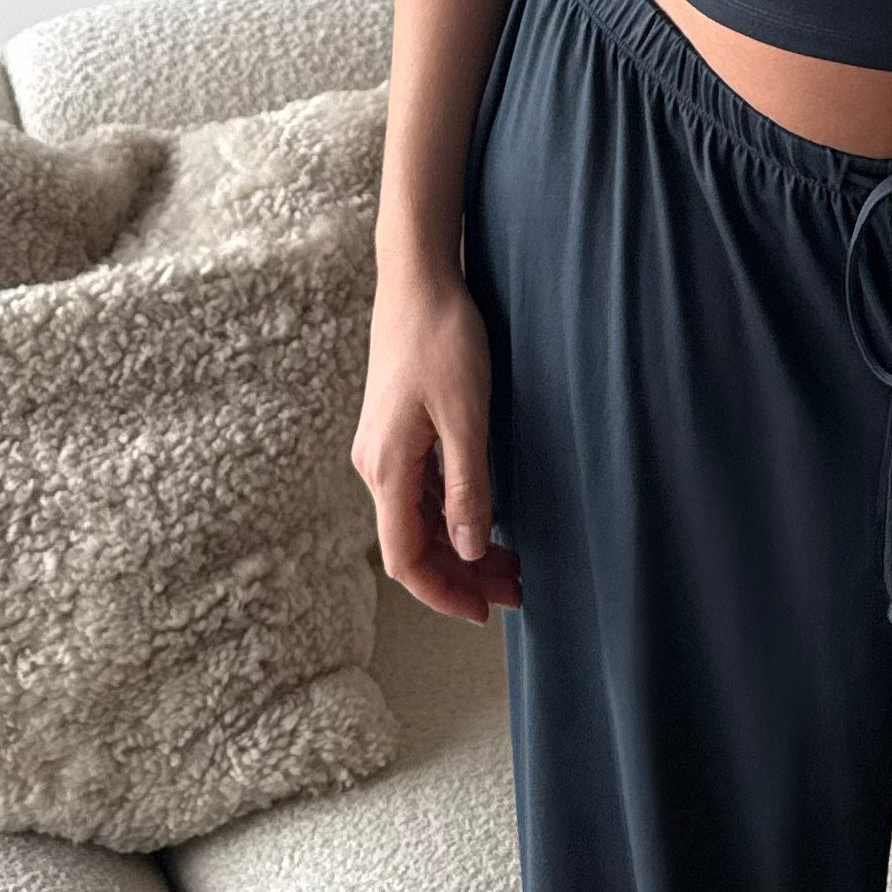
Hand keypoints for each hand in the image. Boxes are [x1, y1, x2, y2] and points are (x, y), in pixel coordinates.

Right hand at [351, 265, 523, 623]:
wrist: (418, 280)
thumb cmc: (443, 340)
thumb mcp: (467, 416)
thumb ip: (467, 486)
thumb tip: (466, 551)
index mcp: (388, 469)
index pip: (406, 558)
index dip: (443, 593)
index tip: (485, 611)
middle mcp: (377, 466)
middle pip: (415, 544)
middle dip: (461, 575)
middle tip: (515, 590)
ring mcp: (386, 450)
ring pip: (420, 520)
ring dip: (461, 546)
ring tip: (510, 561)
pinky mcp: (398, 432)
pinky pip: (422, 492)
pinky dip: (454, 514)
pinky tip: (485, 517)